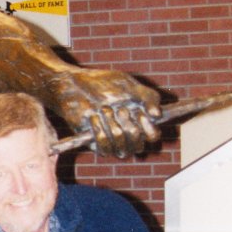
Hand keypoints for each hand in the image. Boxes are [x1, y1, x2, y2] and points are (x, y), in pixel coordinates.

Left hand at [44, 68, 161, 157]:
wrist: (74, 86)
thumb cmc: (102, 84)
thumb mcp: (128, 85)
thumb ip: (148, 96)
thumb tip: (157, 115)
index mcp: (140, 121)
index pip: (152, 136)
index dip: (149, 128)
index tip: (141, 115)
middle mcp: (128, 135)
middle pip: (137, 144)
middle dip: (128, 124)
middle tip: (118, 108)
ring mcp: (112, 141)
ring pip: (121, 146)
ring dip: (112, 125)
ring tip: (102, 109)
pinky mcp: (95, 144)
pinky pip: (103, 146)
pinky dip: (98, 129)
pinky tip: (93, 117)